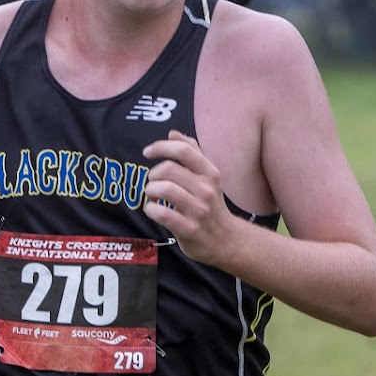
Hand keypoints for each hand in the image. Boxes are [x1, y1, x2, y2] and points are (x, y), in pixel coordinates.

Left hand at [143, 130, 235, 264]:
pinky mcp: (188, 229)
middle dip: (153, 174)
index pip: (183, 151)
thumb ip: (192, 153)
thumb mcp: (208, 178)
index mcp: (210, 174)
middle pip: (169, 169)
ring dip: (150, 191)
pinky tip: (154, 210)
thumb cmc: (212, 206)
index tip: (148, 152)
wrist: (227, 241)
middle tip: (153, 182)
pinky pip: (161, 213)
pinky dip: (150, 209)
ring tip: (152, 196)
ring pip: (163, 189)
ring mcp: (198, 210)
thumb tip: (173, 134)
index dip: (161, 147)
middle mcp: (206, 190)